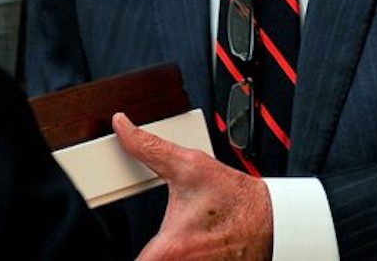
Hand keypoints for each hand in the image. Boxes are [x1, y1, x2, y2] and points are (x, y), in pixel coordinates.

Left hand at [113, 112, 272, 260]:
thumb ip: (149, 147)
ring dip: (163, 254)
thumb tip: (123, 128)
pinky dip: (179, 257)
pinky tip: (189, 243)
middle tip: (159, 230)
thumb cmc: (236, 199)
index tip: (105, 245)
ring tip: (178, 235)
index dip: (116, 251)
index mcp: (170, 248)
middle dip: (146, 249)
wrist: (271, 220)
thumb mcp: (190, 165)